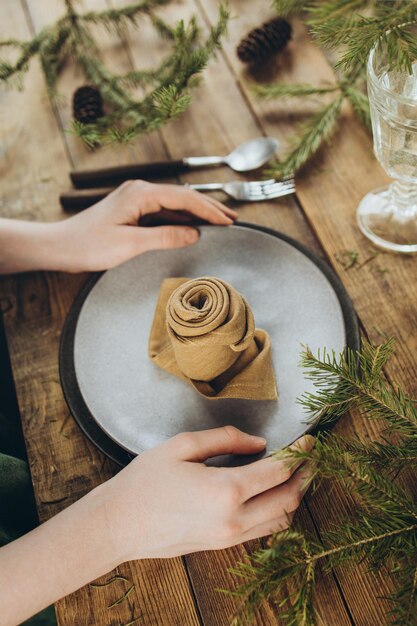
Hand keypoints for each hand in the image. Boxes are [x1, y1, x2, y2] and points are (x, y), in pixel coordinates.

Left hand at [53, 180, 236, 272]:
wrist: (61, 246)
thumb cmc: (89, 245)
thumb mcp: (130, 244)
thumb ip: (164, 237)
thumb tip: (193, 233)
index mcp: (140, 194)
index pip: (185, 197)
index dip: (210, 210)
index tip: (229, 221)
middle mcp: (140, 190)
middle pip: (183, 196)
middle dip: (210, 208)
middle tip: (233, 220)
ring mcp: (136, 199)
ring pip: (175, 203)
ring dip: (198, 212)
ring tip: (221, 222)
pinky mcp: (133, 209)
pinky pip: (164, 210)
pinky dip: (182, 217)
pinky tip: (194, 225)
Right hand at [103, 426, 314, 560]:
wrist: (119, 525)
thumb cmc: (145, 481)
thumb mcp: (182, 446)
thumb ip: (225, 439)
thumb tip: (257, 444)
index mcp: (226, 490)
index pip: (279, 471)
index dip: (300, 453)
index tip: (310, 440)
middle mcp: (234, 519)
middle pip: (289, 499)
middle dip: (306, 476)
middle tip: (312, 457)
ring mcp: (229, 537)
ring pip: (281, 520)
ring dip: (294, 496)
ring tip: (295, 474)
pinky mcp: (222, 545)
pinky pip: (263, 531)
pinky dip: (277, 511)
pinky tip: (271, 494)